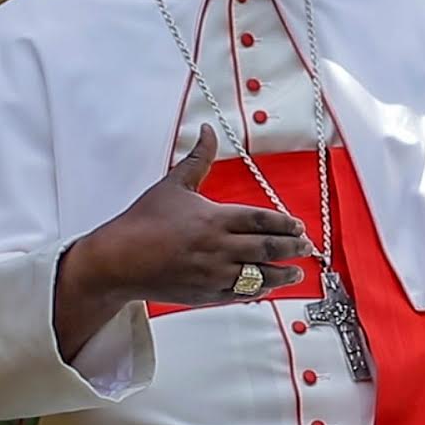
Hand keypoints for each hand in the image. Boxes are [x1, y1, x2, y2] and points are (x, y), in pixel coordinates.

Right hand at [75, 124, 314, 304]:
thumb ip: (198, 159)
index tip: (298, 226)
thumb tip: (208, 130)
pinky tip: (268, 286)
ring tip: (296, 271)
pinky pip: (239, 294)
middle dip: (291, 248)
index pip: (261, 220)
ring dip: (282, 273)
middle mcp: (217, 248)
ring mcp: (212, 274)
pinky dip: (257, 290)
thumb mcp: (174, 185)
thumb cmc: (143, 221)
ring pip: (258, 275)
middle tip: (306, 247)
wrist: (117, 260)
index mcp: (213, 219)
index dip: (284, 224)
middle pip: (266, 248)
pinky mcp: (205, 295)